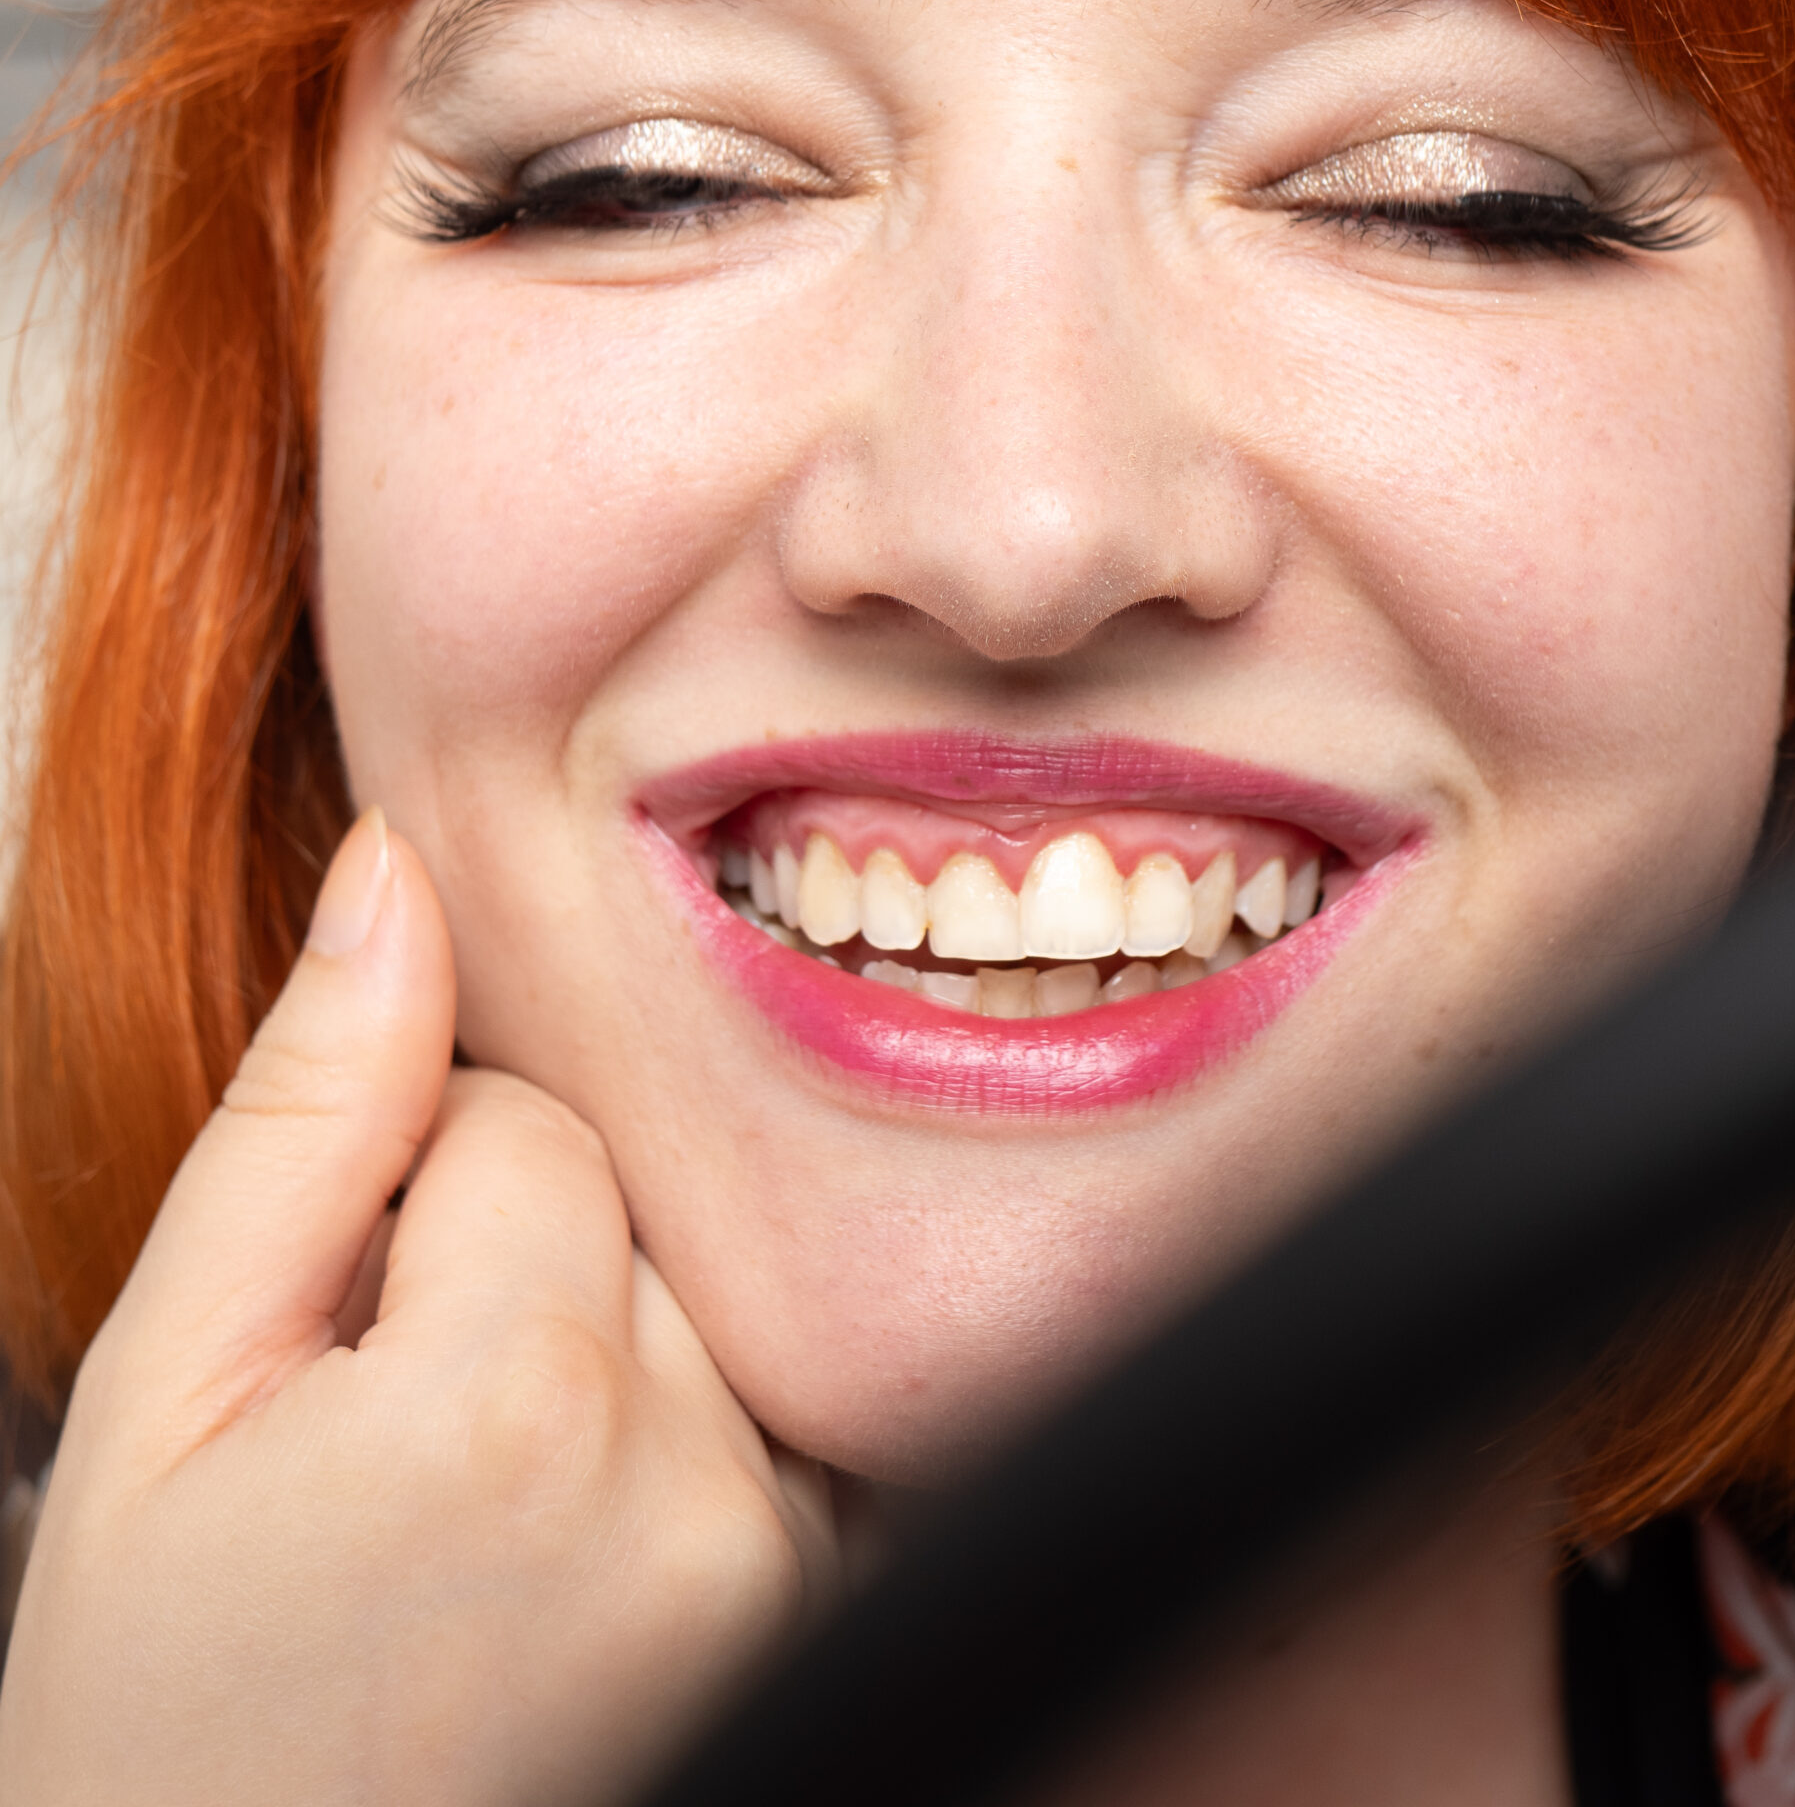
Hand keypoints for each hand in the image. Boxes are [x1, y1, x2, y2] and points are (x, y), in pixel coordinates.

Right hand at [0, 811, 836, 1805]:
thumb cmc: (172, 1717)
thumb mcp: (171, 1401)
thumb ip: (300, 1118)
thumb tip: (395, 868)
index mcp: (517, 1399)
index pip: (529, 1114)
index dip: (408, 1200)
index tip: (345, 1346)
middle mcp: (697, 1487)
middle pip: (644, 1200)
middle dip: (524, 1266)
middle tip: (408, 1444)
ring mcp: (784, 1578)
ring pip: (718, 1297)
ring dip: (618, 1349)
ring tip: (490, 1511)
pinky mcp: (832, 1630)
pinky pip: (790, 1420)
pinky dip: (701, 1440)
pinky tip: (581, 1552)